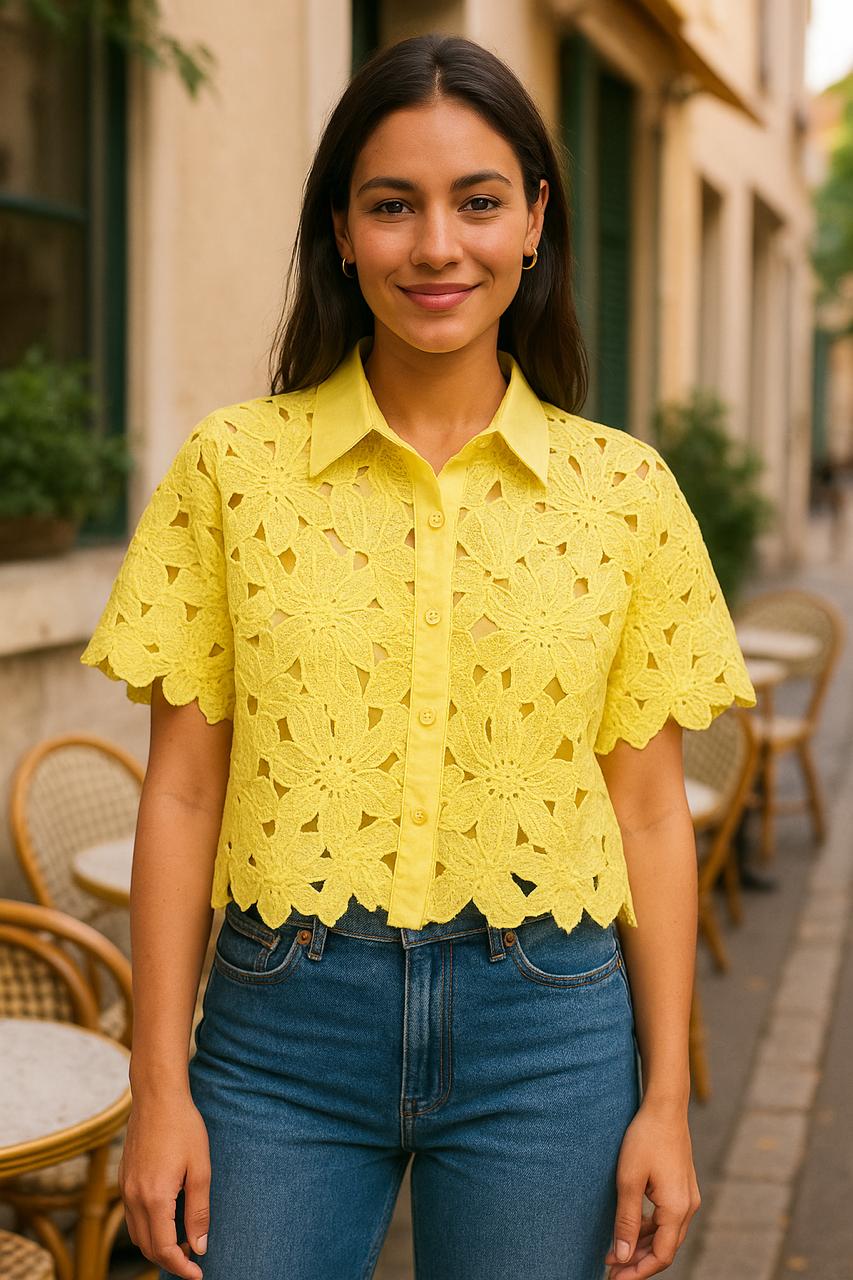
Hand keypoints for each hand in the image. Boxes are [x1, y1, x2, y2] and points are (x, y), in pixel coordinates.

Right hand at [118, 1092, 210, 1278]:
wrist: (157, 1097)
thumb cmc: (183, 1128)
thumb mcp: (200, 1168)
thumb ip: (198, 1211)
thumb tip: (200, 1246)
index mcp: (154, 1197)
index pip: (164, 1249)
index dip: (182, 1266)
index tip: (198, 1273)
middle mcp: (134, 1198)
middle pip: (147, 1247)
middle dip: (170, 1260)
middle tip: (194, 1259)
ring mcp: (125, 1189)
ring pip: (137, 1234)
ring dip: (157, 1246)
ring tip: (184, 1241)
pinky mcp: (124, 1180)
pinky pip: (132, 1217)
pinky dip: (148, 1228)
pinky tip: (167, 1219)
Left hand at [604, 1098, 700, 1277]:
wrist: (665, 1107)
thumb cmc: (645, 1138)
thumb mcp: (629, 1180)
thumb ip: (626, 1220)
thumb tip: (621, 1256)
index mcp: (677, 1209)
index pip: (660, 1256)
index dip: (638, 1272)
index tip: (614, 1279)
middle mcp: (687, 1207)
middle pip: (664, 1249)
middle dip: (637, 1263)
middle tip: (610, 1271)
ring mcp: (687, 1197)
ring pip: (665, 1234)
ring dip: (641, 1246)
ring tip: (614, 1253)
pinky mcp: (681, 1187)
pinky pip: (666, 1219)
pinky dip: (648, 1228)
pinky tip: (629, 1228)